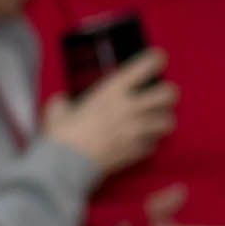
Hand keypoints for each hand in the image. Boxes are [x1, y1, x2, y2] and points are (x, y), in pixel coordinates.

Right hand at [41, 48, 175, 179]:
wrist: (65, 166)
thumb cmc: (61, 135)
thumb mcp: (56, 111)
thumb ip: (63, 103)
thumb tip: (62, 101)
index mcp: (112, 91)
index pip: (145, 67)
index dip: (155, 60)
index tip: (157, 59)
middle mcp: (130, 108)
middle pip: (168, 94)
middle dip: (168, 94)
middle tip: (161, 96)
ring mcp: (136, 131)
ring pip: (167, 122)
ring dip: (161, 121)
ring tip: (154, 122)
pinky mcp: (135, 151)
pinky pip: (152, 145)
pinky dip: (148, 144)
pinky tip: (139, 143)